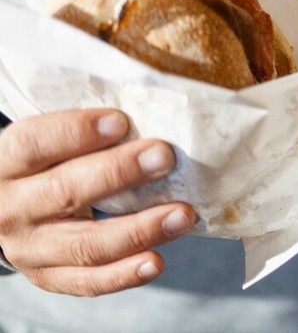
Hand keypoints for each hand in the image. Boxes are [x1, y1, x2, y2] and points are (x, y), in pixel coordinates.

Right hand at [0, 110, 196, 295]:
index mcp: (5, 163)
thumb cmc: (46, 163)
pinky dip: (124, 274)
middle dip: (119, 173)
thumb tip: (149, 112)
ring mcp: (29, 249)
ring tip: (182, 214)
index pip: (33, 144)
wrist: (9, 211)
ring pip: (84, 244)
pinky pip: (87, 282)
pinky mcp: (48, 277)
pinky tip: (156, 261)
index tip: (121, 121)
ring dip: (138, 230)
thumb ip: (86, 132)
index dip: (76, 132)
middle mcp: (10, 208)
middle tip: (165, 157)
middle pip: (64, 191)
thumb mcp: (48, 143)